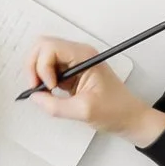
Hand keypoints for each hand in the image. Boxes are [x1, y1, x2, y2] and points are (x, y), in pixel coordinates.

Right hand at [26, 37, 164, 144]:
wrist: (130, 118)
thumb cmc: (116, 111)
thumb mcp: (84, 111)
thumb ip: (55, 106)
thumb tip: (35, 97)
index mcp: (84, 56)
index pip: (50, 47)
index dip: (42, 66)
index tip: (49, 87)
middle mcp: (78, 54)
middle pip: (43, 47)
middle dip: (34, 66)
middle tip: (36, 87)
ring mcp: (74, 62)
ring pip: (43, 57)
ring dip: (38, 73)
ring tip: (44, 92)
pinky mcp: (71, 73)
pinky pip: (49, 69)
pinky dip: (43, 80)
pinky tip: (49, 93)